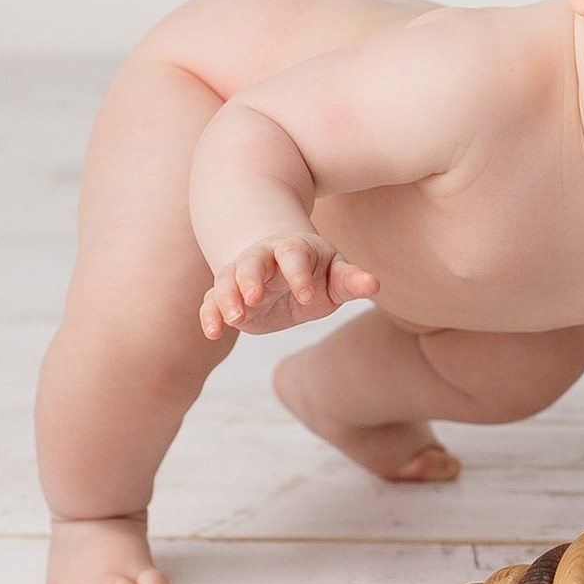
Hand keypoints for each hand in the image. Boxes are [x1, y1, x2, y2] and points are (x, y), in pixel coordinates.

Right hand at [199, 234, 378, 338]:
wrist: (282, 270)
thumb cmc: (316, 273)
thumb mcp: (336, 277)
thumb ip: (351, 281)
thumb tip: (374, 285)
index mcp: (293, 250)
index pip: (293, 255)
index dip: (299, 274)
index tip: (307, 297)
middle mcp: (263, 258)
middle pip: (251, 260)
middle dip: (250, 277)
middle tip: (254, 297)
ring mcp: (241, 276)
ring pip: (226, 279)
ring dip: (227, 297)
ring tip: (234, 318)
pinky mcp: (227, 296)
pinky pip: (211, 301)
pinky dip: (210, 315)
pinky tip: (214, 333)